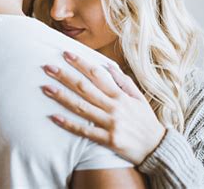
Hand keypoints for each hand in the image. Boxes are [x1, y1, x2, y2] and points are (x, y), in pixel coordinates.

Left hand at [41, 51, 165, 164]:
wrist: (158, 149)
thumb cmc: (146, 121)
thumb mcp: (138, 98)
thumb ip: (123, 82)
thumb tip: (108, 65)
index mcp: (120, 95)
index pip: (97, 75)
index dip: (80, 63)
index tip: (66, 54)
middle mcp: (114, 107)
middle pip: (84, 88)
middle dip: (64, 76)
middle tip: (47, 67)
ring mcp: (110, 124)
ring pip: (81, 107)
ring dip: (61, 97)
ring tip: (45, 88)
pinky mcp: (108, 140)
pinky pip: (84, 131)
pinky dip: (69, 124)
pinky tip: (54, 117)